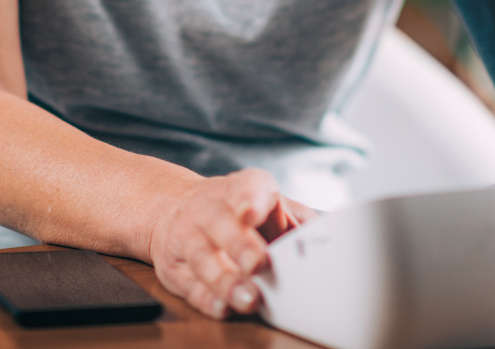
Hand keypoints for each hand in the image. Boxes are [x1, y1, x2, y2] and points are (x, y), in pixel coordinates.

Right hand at [147, 168, 313, 318]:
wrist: (172, 207)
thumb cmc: (232, 209)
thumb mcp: (263, 201)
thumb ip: (294, 218)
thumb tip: (322, 237)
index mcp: (237, 189)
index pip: (245, 188)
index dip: (250, 200)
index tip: (252, 213)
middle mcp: (208, 209)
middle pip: (221, 225)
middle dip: (241, 245)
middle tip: (259, 264)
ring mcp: (187, 236)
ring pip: (203, 258)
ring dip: (226, 280)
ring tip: (249, 298)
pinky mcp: (173, 266)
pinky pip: (188, 284)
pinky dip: (206, 298)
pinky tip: (223, 307)